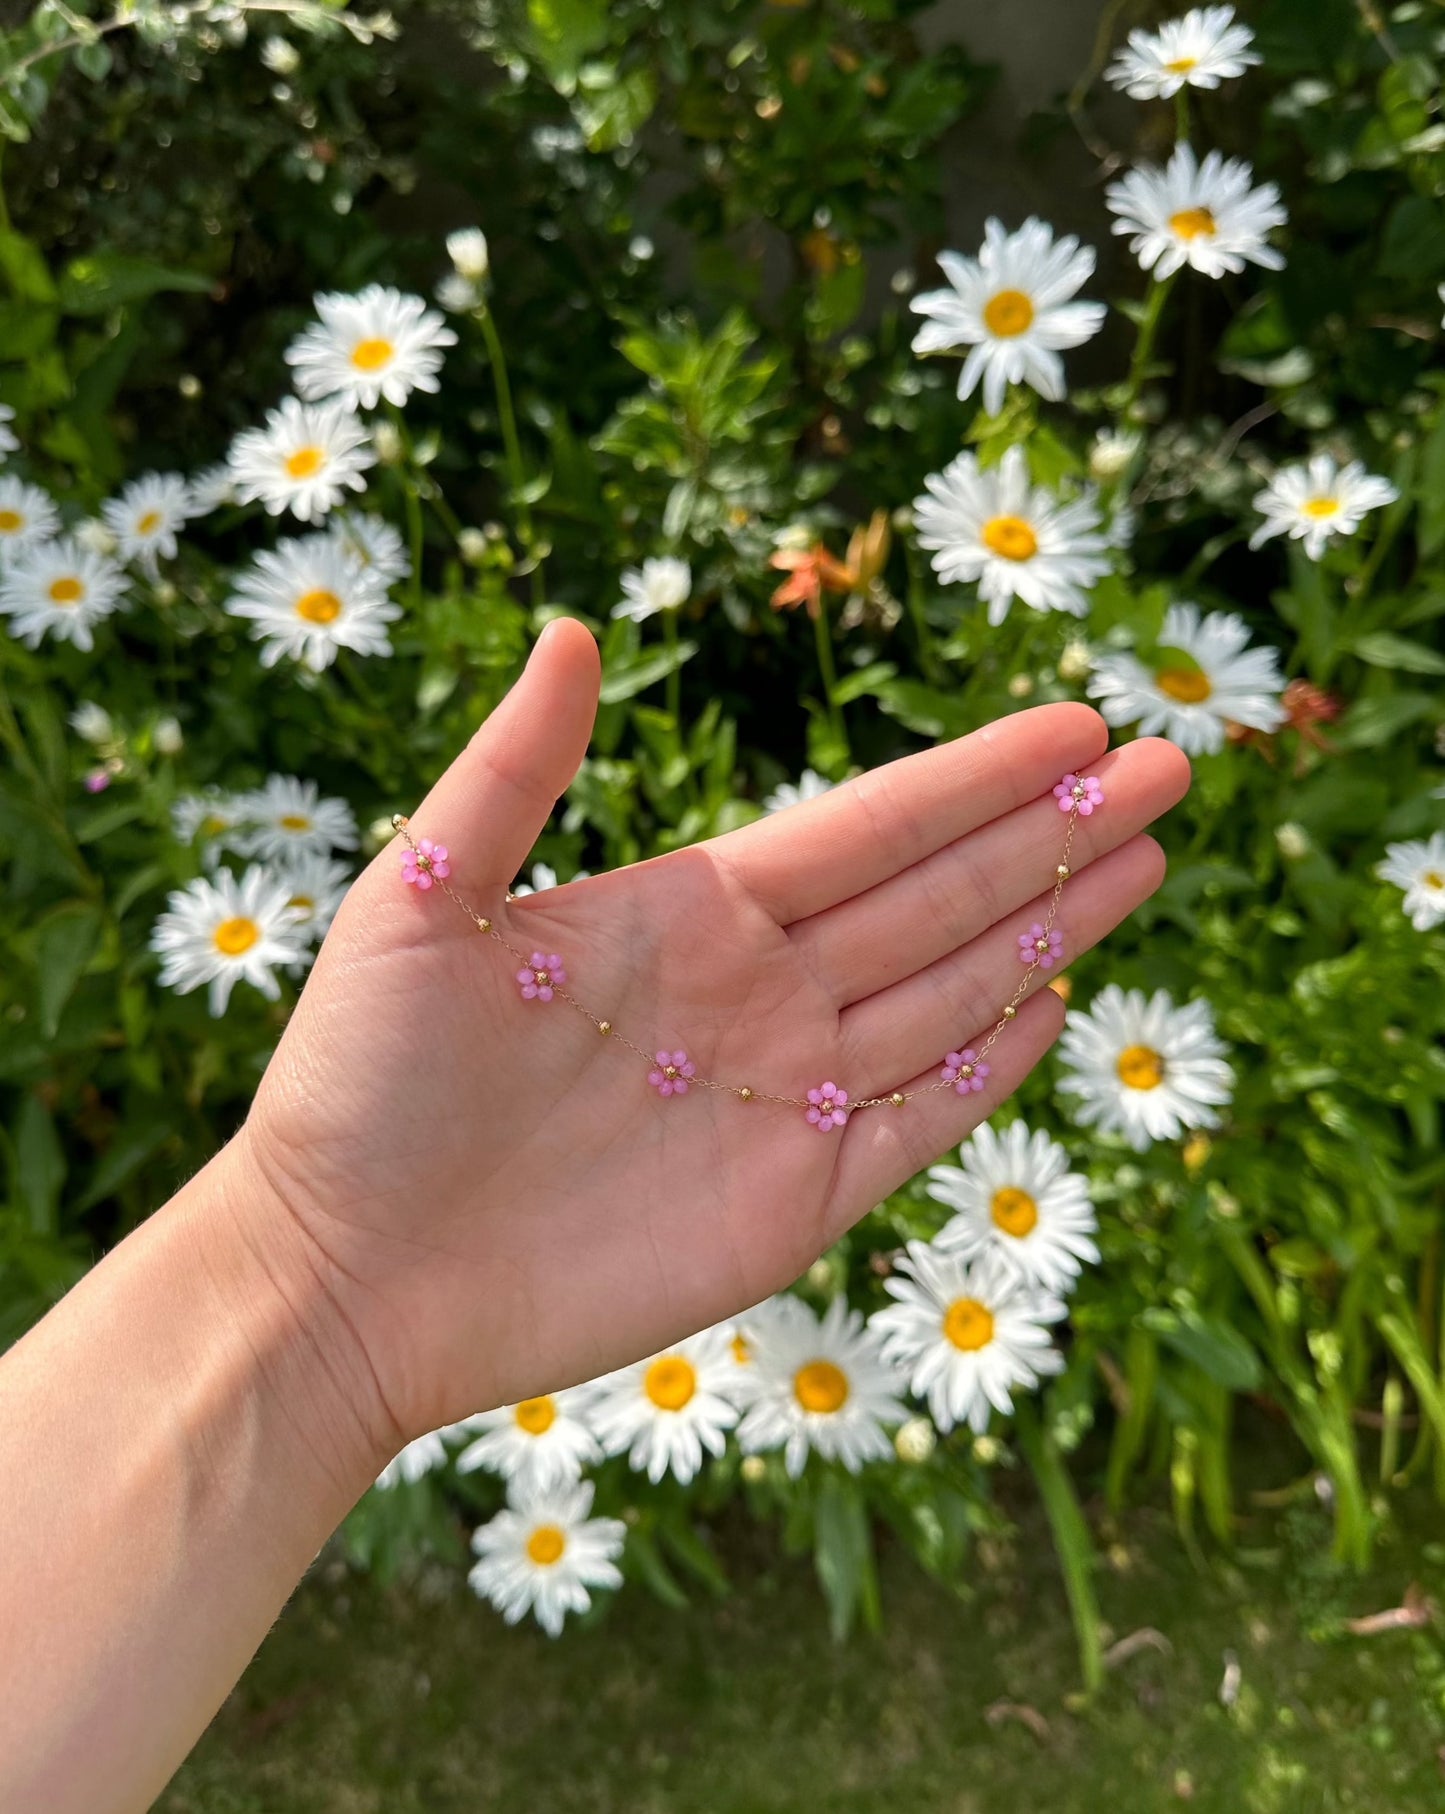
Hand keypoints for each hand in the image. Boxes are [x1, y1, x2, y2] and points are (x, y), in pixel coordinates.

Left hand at [236, 618, 1188, 1456]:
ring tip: (1145, 858)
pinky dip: (985, 1069)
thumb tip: (570, 630)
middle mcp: (756, 990)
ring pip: (948, 995)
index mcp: (690, 909)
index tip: (1078, 720)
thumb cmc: (359, 1084)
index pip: (871, 826)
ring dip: (1049, 925)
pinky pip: (913, 1123)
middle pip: (939, 895)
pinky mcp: (787, 1204)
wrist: (341, 1276)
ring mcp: (780, 1097)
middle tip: (1168, 761)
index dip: (978, 775)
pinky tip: (1049, 1005)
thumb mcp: (416, 901)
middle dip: (1055, 829)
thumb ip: (510, 773)